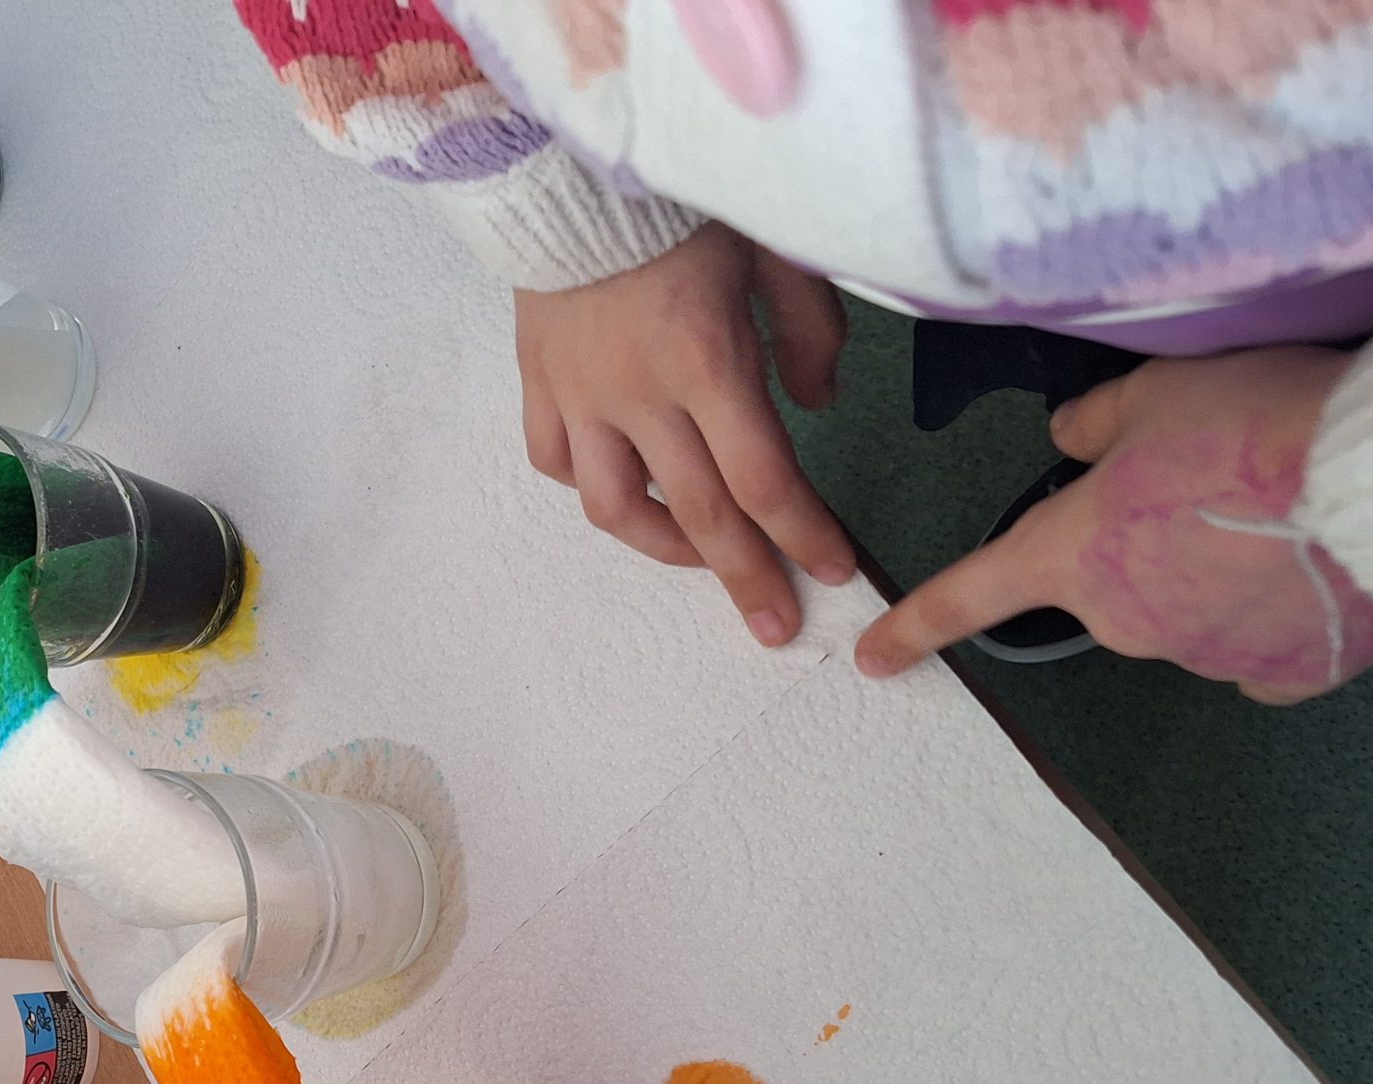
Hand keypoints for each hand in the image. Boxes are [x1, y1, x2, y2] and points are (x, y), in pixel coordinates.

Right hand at [517, 224, 854, 645]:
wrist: (573, 169)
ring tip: (699, 558)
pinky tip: (621, 485)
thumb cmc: (685, 207)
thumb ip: (809, 333)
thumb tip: (817, 402)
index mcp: (706, 364)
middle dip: (746, 578)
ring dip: (664, 546)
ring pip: (614, 506)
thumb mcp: (775, 254)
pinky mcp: (537, 383)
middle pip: (700, 514)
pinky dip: (587, 484)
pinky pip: (553, 460)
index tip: (835, 573)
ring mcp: (579, 397)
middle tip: (775, 627)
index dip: (803, 535)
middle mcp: (639, 397)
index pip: (764, 479)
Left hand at [855, 347, 1372, 701]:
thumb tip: (1073, 438)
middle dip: (1143, 542)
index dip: (916, 625)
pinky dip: (1269, 614)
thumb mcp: (1152, 392)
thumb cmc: (1256, 424)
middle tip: (1209, 481)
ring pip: (1186, 611)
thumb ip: (1095, 425)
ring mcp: (1200, 656)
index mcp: (1070, 554)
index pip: (969, 595)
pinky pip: (1254, 646)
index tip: (876, 657)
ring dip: (1213, 570)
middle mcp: (1123, 619)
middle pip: (1108, 584)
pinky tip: (1301, 569)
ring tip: (1275, 508)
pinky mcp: (1279, 674)